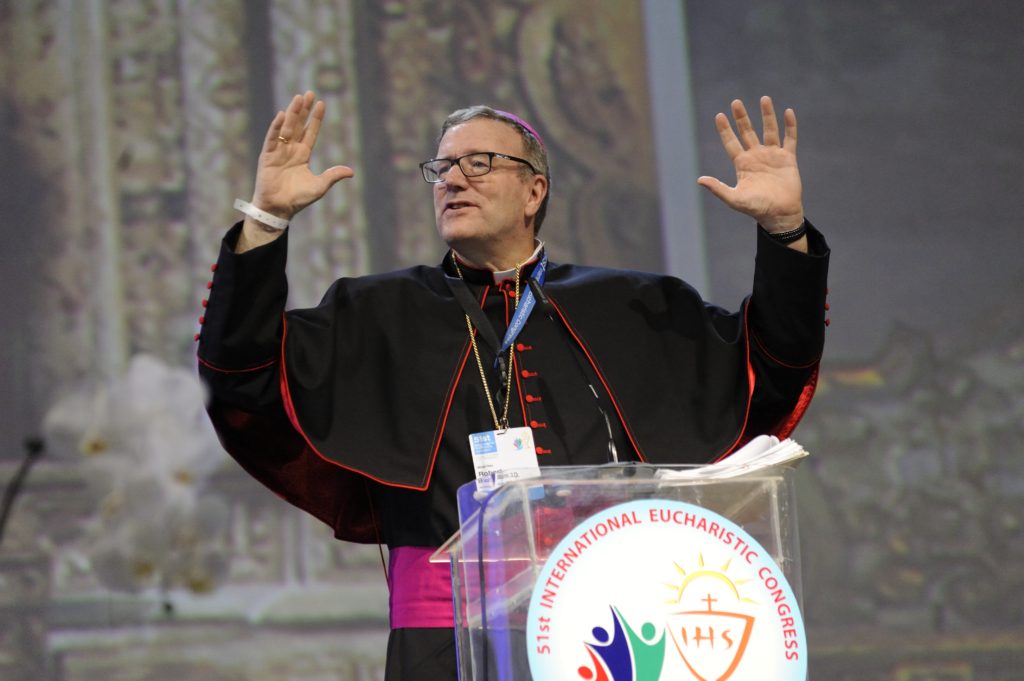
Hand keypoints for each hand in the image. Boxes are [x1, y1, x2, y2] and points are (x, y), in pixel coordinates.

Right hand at [251, 91, 353, 220]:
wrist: (279, 209)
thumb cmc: (298, 199)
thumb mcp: (319, 186)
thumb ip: (332, 176)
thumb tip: (351, 172)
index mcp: (302, 155)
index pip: (310, 132)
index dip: (315, 119)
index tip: (321, 104)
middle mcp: (290, 150)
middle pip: (298, 125)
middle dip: (304, 109)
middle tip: (309, 93)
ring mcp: (278, 152)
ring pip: (287, 128)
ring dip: (292, 113)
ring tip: (298, 98)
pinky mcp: (267, 156)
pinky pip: (272, 139)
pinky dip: (277, 127)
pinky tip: (282, 115)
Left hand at [697, 96, 802, 232]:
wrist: (780, 214)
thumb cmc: (756, 208)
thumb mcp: (734, 199)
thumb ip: (718, 188)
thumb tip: (699, 180)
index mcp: (742, 164)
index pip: (731, 142)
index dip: (725, 130)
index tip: (719, 115)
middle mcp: (756, 156)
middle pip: (747, 132)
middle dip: (741, 117)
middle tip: (735, 102)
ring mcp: (772, 156)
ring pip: (769, 130)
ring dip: (767, 115)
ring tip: (764, 98)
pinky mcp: (788, 158)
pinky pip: (789, 138)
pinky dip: (790, 126)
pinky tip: (788, 112)